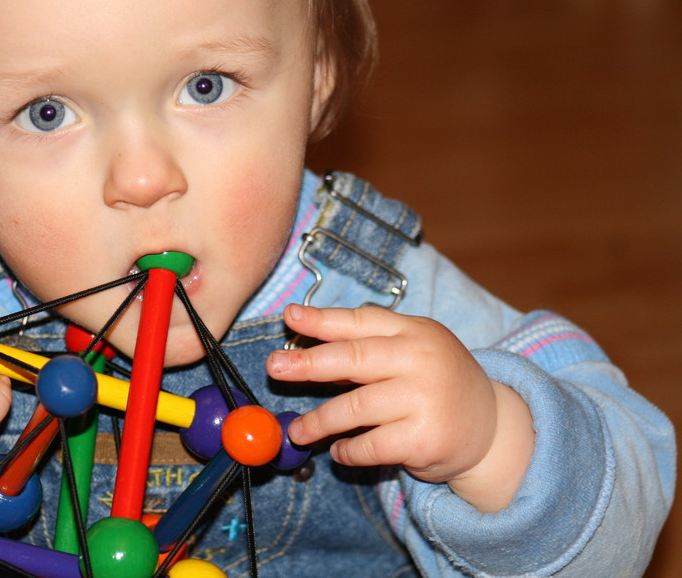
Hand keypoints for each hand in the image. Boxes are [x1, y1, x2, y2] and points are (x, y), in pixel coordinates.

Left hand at [267, 304, 532, 510]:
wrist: (492, 427)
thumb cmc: (437, 383)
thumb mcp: (411, 350)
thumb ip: (367, 343)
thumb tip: (306, 338)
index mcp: (415, 332)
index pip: (362, 321)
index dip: (322, 319)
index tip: (290, 317)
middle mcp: (421, 361)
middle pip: (354, 358)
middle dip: (309, 364)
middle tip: (275, 367)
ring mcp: (425, 400)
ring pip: (354, 408)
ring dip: (319, 421)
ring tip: (298, 430)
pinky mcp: (425, 439)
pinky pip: (370, 446)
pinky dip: (347, 450)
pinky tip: (339, 451)